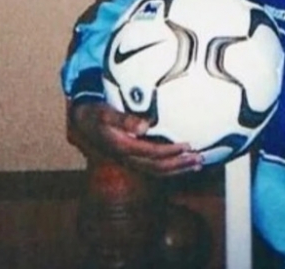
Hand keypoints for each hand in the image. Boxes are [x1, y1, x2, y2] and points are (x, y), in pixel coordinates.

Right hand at [70, 102, 202, 176]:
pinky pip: (155, 169)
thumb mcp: (106, 113)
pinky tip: (185, 164)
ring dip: (179, 169)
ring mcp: (131, 161)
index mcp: (123, 148)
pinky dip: (171, 168)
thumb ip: (124, 120)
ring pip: (157, 171)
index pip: (151, 153)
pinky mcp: (135, 159)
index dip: (170, 151)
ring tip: (198, 164)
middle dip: (179, 164)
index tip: (187, 145)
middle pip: (158, 167)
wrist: (85, 123)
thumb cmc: (97, 115)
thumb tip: (143, 127)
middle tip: (199, 159)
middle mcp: (128, 158)